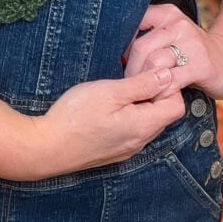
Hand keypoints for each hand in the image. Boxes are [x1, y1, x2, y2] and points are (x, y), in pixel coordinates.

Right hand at [18, 68, 184, 179]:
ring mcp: (126, 149)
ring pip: (147, 122)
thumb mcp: (110, 92)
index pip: (176, 106)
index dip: (169, 85)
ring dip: (142, 103)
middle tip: (133, 74)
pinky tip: (110, 105)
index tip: (149, 70)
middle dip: (156, 92)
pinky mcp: (113, 151)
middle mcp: (140, 141)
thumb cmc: (76, 116)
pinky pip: (133, 130)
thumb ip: (142, 84)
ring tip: (120, 87)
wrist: (46, 148)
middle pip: (163, 114)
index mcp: (143, 126)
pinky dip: (130, 114)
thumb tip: (167, 75)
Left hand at [123, 3, 222, 99]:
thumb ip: (146, 38)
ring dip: (144, 84)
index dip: (120, 46)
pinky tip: (159, 98)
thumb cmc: (190, 52)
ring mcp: (190, 43)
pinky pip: (170, 81)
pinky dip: (160, 93)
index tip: (118, 62)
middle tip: (129, 85)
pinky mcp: (200, 64)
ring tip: (143, 93)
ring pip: (153, 64)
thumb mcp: (169, 36)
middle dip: (130, 70)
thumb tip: (111, 53)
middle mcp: (177, 24)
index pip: (132, 23)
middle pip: (140, 47)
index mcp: (165, 14)